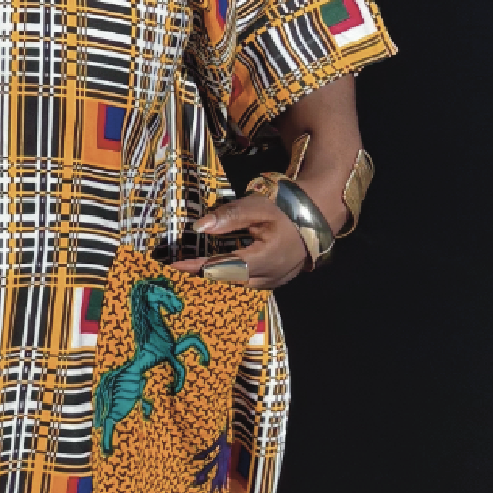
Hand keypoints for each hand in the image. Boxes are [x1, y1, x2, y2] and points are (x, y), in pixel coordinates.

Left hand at [169, 194, 310, 290]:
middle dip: (203, 275)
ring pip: (238, 286)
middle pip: (228, 281)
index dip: (198, 268)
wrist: (317, 215)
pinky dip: (230, 278)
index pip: (223, 267)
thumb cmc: (287, 208)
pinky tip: (215, 271)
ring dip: (215, 278)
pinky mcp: (276, 281)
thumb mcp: (257, 206)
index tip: (175, 266)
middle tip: (178, 269)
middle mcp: (269, 277)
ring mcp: (274, 282)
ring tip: (192, 270)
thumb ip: (229, 218)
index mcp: (265, 258)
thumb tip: (199, 227)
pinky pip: (247, 284)